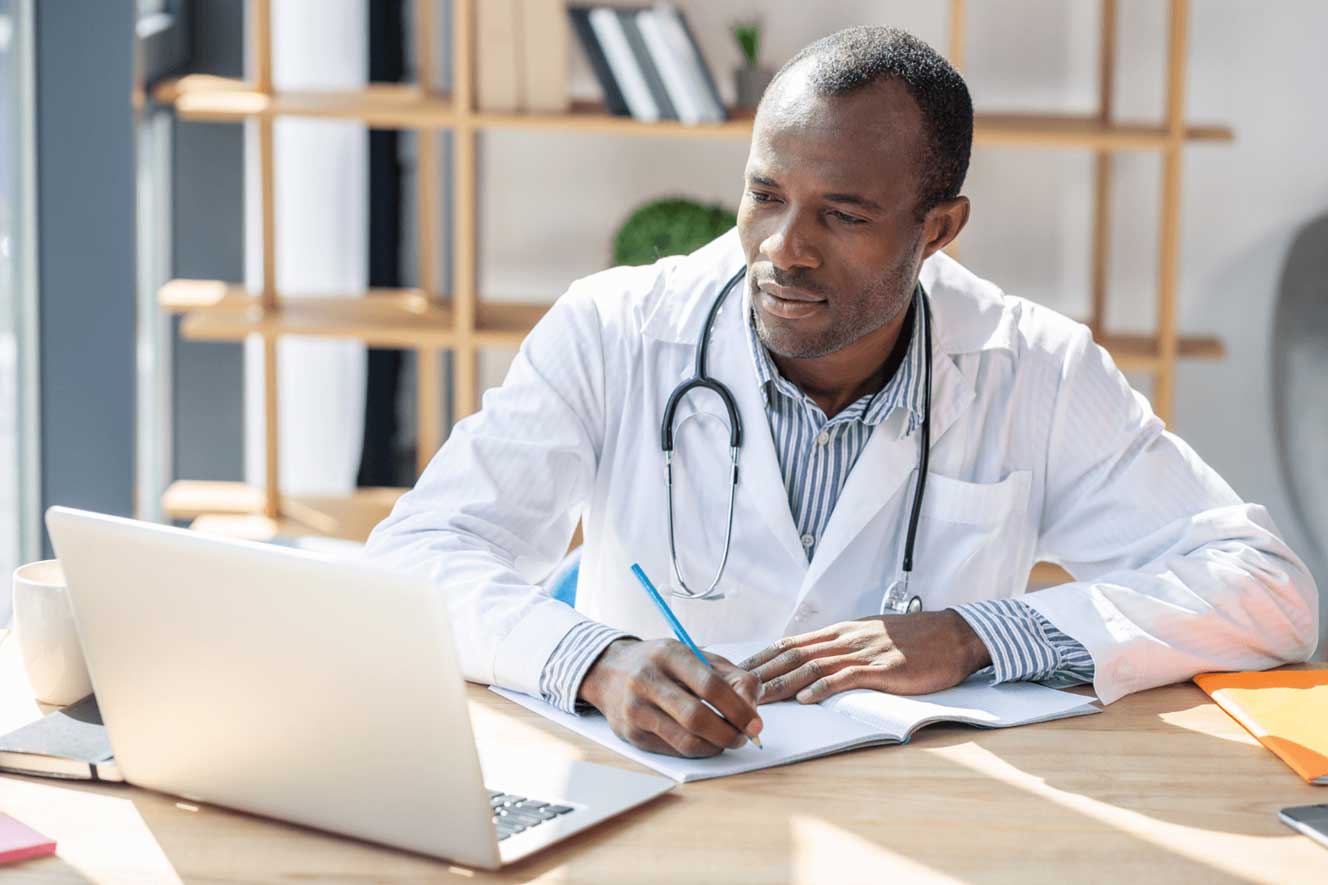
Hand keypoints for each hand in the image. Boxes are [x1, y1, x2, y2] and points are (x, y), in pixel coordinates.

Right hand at [579, 638, 762, 757]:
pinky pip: (673, 750)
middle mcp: (647, 680)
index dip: (738, 708)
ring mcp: (635, 708)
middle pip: (697, 718)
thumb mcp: (695, 656)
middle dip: (729, 733)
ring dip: (715, 746)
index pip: (710, 685)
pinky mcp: (630, 733)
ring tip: (726, 740)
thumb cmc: (661, 664)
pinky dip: (697, 750)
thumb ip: (730, 676)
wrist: (608, 670)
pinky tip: (704, 742)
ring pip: (686, 740)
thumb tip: (752, 709)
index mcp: (669, 654)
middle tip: (743, 737)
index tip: (756, 723)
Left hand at [740, 611, 991, 703]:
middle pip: (794, 654)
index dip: (763, 657)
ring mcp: (864, 651)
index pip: (792, 643)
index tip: (739, 670)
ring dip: (783, 683)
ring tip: (759, 698)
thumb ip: (845, 646)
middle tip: (734, 687)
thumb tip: (816, 659)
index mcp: (842, 631)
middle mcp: (847, 638)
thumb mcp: (872, 636)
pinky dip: (824, 687)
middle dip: (762, 672)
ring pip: (814, 666)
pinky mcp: (883, 667)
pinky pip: (847, 677)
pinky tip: (807, 698)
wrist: (954, 634)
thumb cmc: (915, 639)